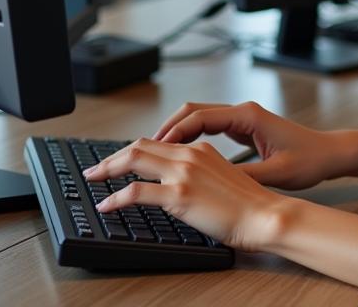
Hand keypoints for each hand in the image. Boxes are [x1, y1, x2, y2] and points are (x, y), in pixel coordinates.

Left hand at [82, 137, 283, 251]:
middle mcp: (190, 155)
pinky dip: (116, 197)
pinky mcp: (180, 194)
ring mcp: (184, 173)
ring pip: (134, 159)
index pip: (157, 143)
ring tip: (93, 179)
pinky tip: (106, 205)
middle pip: (140, 145)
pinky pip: (137, 192)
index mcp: (200, 149)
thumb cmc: (249, 205)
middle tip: (96, 169)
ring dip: (108, 168)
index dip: (132, 151)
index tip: (117, 162)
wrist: (264, 215)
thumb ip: (199, 175)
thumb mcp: (222, 179)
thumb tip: (177, 186)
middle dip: (113, 156)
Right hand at [153, 100, 346, 189]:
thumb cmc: (308, 160)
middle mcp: (242, 111)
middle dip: (167, 128)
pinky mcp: (244, 128)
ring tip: (154, 154)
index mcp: (247, 116)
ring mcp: (242, 118)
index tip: (153, 148)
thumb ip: (243, 176)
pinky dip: (190, 137)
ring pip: (199, 117)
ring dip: (177, 132)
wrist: (328, 154)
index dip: (173, 132)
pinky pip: (209, 127)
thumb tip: (211, 183)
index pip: (199, 117)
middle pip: (193, 111)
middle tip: (143, 149)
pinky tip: (179, 155)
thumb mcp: (275, 173)